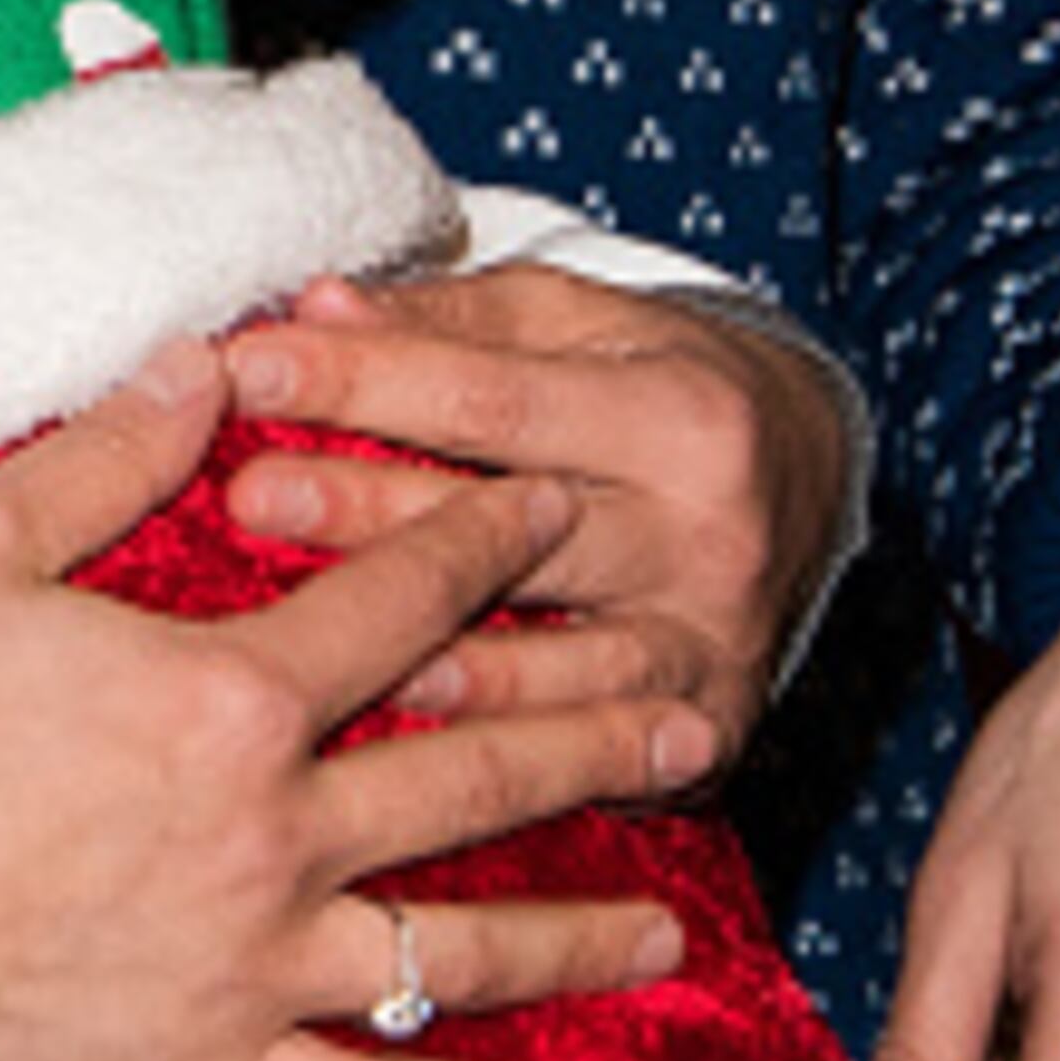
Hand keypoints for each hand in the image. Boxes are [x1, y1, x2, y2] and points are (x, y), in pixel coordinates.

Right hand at [0, 338, 711, 1060]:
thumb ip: (111, 455)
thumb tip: (205, 363)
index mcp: (226, 692)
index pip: (397, 602)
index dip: (482, 545)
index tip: (549, 516)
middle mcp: (271, 832)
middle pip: (475, 774)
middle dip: (597, 734)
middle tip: (697, 714)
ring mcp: (247, 964)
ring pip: (453, 949)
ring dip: (577, 935)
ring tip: (674, 930)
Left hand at [210, 262, 855, 764]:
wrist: (813, 482)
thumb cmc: (661, 382)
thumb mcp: (581, 323)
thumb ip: (451, 320)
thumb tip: (320, 305)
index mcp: (679, 414)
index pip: (491, 396)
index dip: (363, 380)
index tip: (246, 363)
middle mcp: (704, 536)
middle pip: (511, 530)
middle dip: (368, 511)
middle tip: (246, 496)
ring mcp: (707, 643)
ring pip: (550, 660)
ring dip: (425, 654)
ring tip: (310, 639)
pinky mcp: (709, 731)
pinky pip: (592, 755)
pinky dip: (502, 748)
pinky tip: (408, 738)